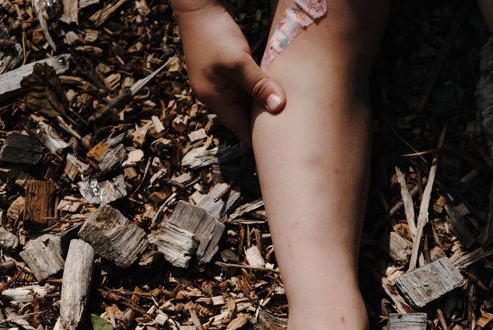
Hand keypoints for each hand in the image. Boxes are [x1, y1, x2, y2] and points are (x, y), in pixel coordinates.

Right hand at [172, 0, 285, 144]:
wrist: (198, 7)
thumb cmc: (214, 33)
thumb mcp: (238, 60)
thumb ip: (258, 84)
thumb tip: (278, 107)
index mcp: (215, 99)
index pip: (241, 130)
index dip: (261, 142)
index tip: (284, 151)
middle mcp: (217, 96)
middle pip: (246, 120)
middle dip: (267, 127)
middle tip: (294, 138)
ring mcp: (222, 84)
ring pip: (249, 104)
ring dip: (266, 108)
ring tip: (291, 121)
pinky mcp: (229, 72)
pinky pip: (249, 89)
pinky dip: (262, 93)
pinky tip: (279, 95)